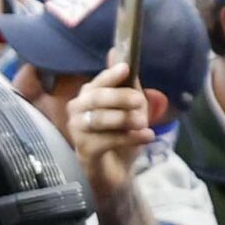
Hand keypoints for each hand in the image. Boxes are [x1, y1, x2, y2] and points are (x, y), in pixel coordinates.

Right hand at [66, 57, 155, 199]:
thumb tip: (116, 52)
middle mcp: (77, 111)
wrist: (116, 172)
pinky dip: (129, 138)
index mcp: (88, 97)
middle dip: (119, 97)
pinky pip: (107, 140)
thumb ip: (127, 83)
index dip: (109, 75)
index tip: (126, 69)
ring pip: (100, 119)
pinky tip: (147, 136)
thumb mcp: (131, 108)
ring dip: (124, 119)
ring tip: (144, 123)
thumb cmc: (120, 135)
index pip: (97, 82)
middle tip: (140, 101)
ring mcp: (78, 131)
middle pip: (95, 98)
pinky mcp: (84, 151)